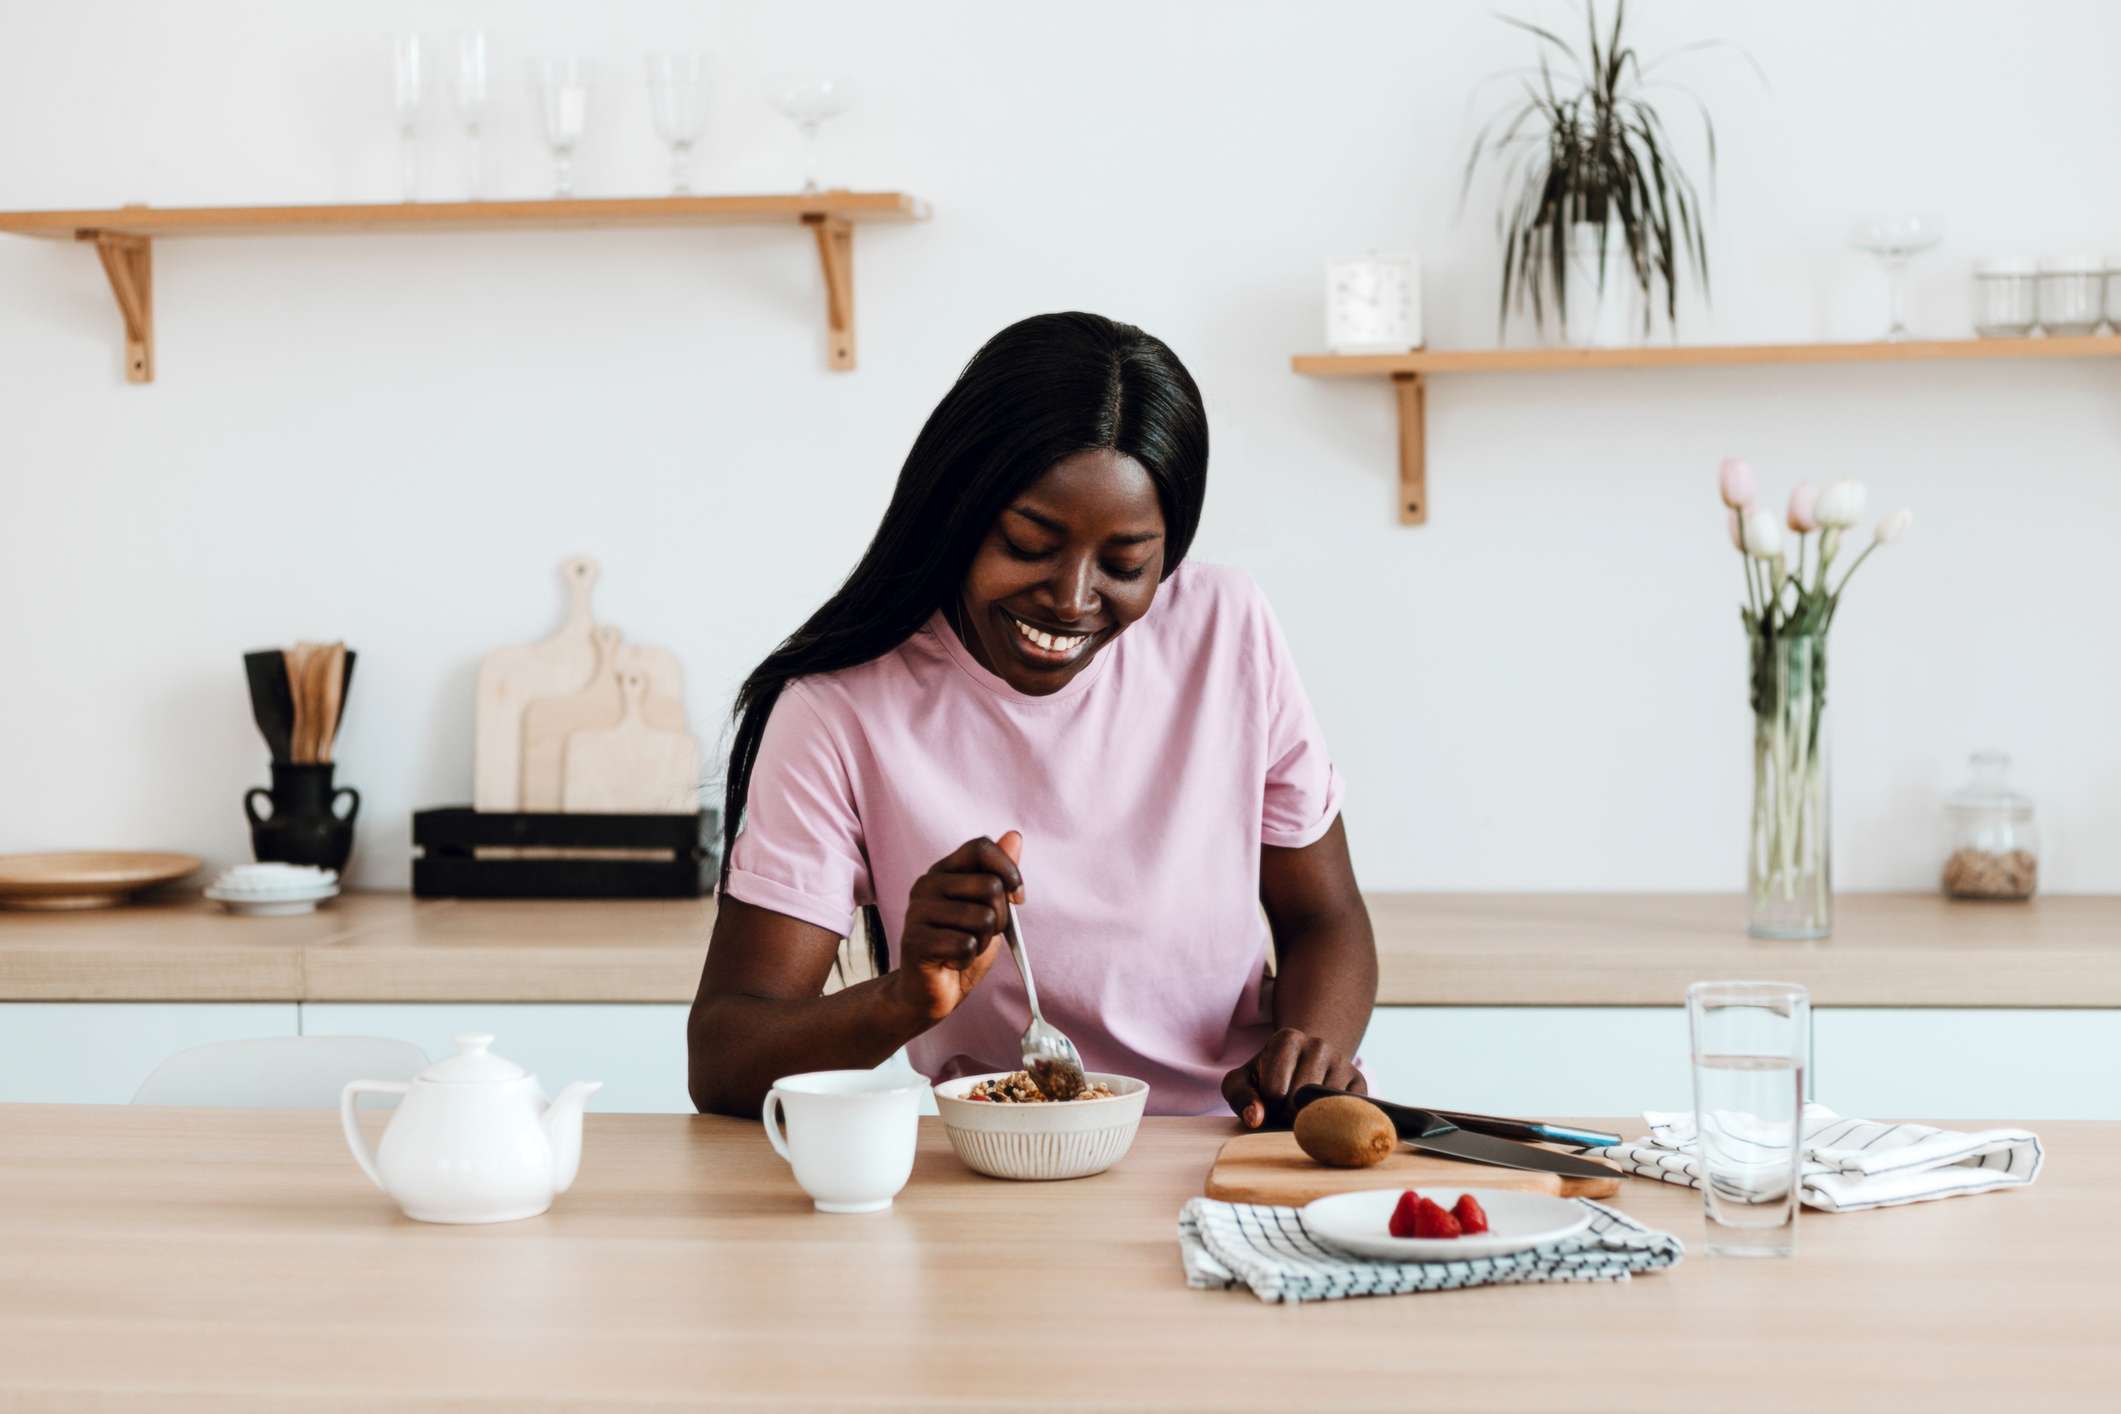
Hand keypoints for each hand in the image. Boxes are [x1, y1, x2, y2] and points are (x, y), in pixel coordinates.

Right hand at [889, 831, 1023, 1025]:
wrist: (931, 991)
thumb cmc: (961, 946)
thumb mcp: (988, 908)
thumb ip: (999, 874)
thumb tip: (1014, 836)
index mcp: (944, 871)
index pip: (981, 847)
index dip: (1009, 870)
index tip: (1018, 898)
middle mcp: (926, 884)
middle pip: (991, 886)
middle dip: (1000, 918)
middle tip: (981, 934)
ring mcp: (917, 911)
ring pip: (982, 919)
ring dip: (983, 942)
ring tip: (963, 947)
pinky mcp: (915, 940)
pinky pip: (966, 945)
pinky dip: (967, 959)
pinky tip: (951, 961)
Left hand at [1221, 1027, 1365, 1129]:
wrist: (1304, 1065)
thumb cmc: (1266, 1077)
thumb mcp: (1242, 1081)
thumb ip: (1240, 1097)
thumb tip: (1256, 1118)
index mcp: (1287, 1038)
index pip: (1275, 1091)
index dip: (1268, 1107)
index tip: (1270, 1101)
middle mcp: (1319, 1044)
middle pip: (1299, 1101)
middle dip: (1287, 1116)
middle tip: (1285, 1111)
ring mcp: (1343, 1062)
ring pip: (1325, 1108)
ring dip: (1311, 1120)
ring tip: (1302, 1111)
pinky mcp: (1360, 1082)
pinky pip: (1348, 1111)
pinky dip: (1334, 1121)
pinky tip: (1322, 1114)